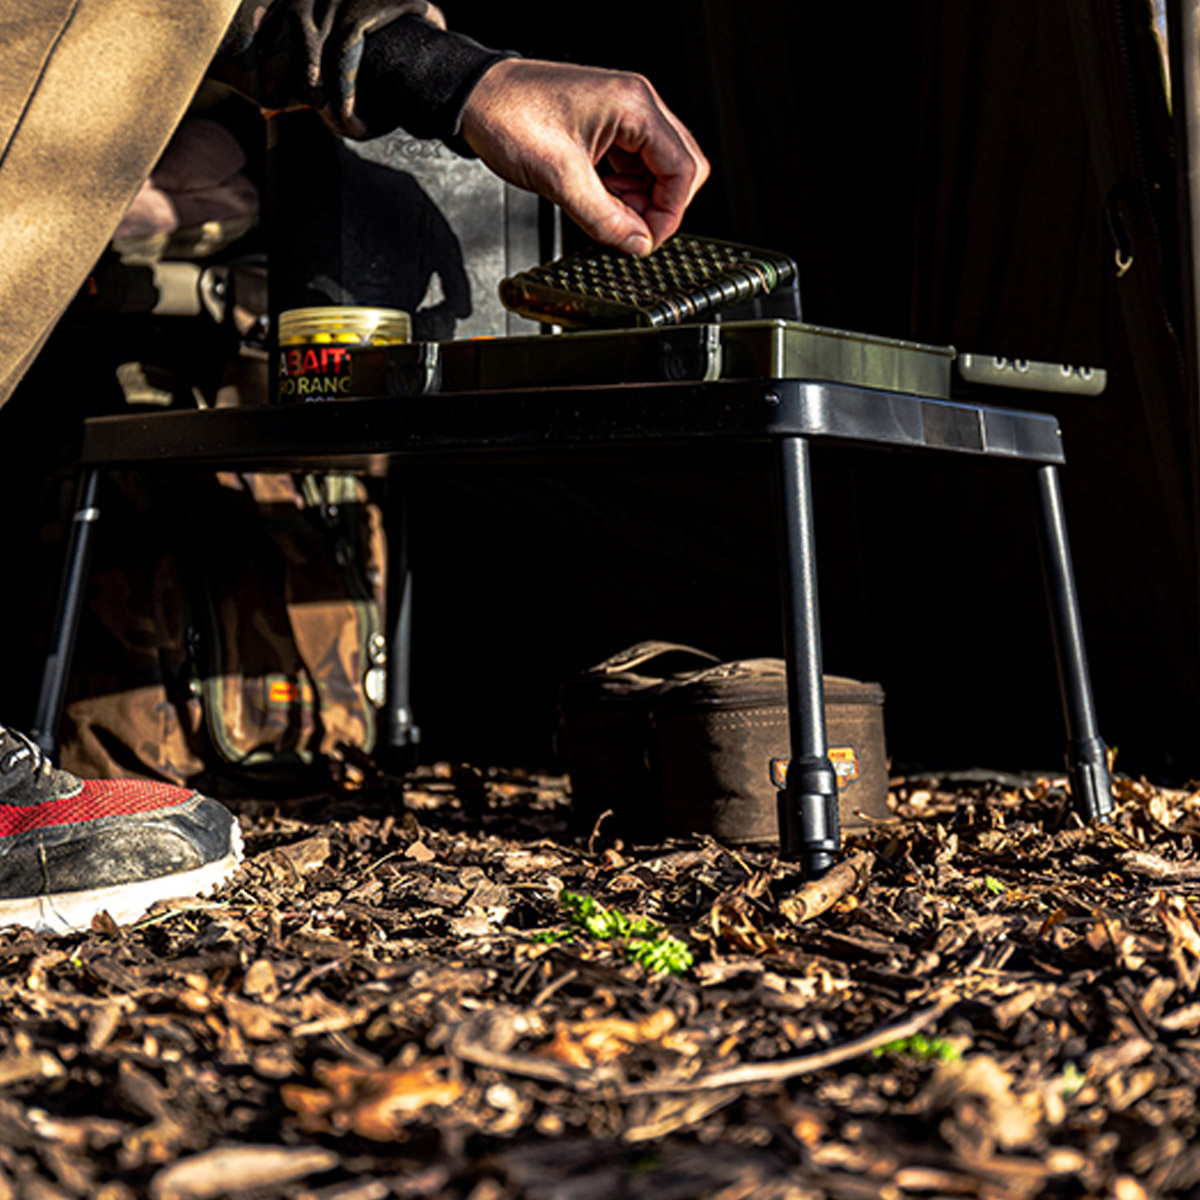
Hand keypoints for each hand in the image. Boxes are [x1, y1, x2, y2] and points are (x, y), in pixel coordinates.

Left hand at [460, 59, 708, 256]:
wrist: (476, 99)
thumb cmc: (509, 118)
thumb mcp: (560, 180)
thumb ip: (604, 218)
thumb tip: (637, 243)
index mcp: (635, 106)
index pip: (683, 169)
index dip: (669, 214)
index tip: (645, 240)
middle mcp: (637, 103)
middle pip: (680, 166)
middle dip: (659, 205)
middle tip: (629, 227)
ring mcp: (624, 112)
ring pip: (659, 167)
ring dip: (641, 198)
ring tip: (607, 210)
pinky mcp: (609, 124)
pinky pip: (636, 162)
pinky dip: (625, 188)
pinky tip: (602, 197)